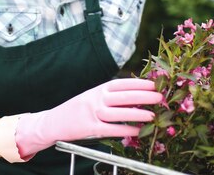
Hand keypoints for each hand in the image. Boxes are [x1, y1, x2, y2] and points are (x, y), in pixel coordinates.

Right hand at [15, 79, 161, 158]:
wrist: (54, 122)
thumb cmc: (78, 109)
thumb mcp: (93, 96)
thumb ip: (110, 96)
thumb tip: (136, 95)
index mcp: (98, 88)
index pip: (121, 83)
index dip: (138, 83)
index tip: (153, 84)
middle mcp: (95, 98)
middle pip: (123, 96)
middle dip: (143, 96)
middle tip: (160, 97)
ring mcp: (92, 113)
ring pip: (118, 112)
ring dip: (137, 114)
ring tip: (153, 115)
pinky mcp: (89, 128)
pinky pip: (111, 129)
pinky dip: (125, 130)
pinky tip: (137, 131)